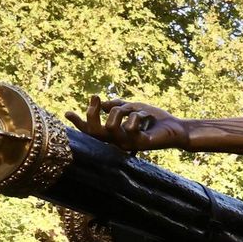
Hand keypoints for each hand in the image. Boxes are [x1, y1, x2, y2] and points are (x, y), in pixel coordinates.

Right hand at [65, 96, 186, 153]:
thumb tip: (101, 103)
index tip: (66, 112)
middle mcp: (118, 141)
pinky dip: (138, 115)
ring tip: (136, 111)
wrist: (176, 128)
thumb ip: (117, 106)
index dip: (79, 122)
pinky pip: (130, 125)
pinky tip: (148, 118)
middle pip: (95, 131)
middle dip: (91, 113)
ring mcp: (128, 144)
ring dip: (123, 111)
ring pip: (110, 125)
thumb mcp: (132, 108)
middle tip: (95, 97)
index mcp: (115, 133)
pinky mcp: (139, 144)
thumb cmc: (155, 119)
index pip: (92, 130)